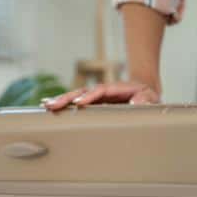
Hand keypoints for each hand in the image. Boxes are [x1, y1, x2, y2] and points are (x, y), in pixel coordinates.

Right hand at [42, 81, 160, 111]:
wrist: (144, 90)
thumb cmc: (147, 96)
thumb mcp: (150, 97)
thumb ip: (144, 100)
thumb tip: (135, 104)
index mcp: (115, 89)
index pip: (100, 91)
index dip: (89, 97)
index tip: (79, 103)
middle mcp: (102, 91)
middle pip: (82, 92)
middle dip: (67, 99)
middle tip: (53, 105)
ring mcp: (96, 96)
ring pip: (75, 96)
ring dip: (61, 101)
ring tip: (46, 106)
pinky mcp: (93, 101)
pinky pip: (76, 102)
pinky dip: (63, 104)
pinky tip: (50, 107)